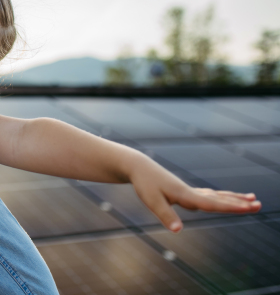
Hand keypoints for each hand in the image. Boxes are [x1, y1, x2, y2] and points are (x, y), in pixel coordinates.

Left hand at [129, 157, 260, 232]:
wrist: (139, 167)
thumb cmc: (144, 184)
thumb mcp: (151, 201)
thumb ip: (165, 215)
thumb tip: (178, 231)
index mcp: (185, 195)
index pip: (212, 204)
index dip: (230, 206)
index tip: (248, 207)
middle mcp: (191, 192)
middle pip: (219, 199)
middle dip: (239, 202)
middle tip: (259, 204)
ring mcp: (189, 191)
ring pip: (216, 196)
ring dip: (233, 198)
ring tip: (252, 198)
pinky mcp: (185, 191)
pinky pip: (208, 195)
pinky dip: (220, 197)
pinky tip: (224, 198)